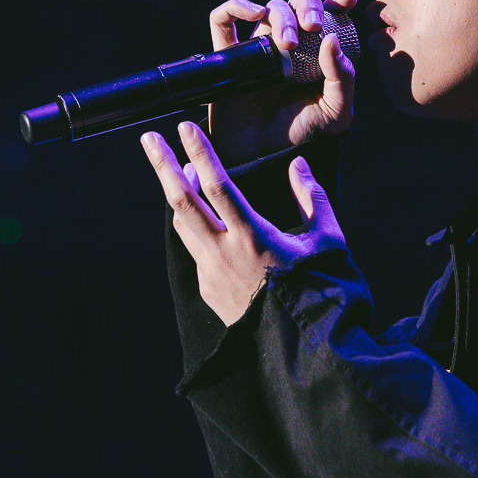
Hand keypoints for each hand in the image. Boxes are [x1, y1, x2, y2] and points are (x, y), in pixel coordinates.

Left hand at [142, 120, 346, 324]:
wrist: (304, 350)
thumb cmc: (322, 293)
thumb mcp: (328, 243)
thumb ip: (313, 200)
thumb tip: (298, 165)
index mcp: (253, 237)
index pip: (217, 186)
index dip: (200, 153)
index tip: (183, 127)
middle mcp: (223, 254)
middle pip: (182, 202)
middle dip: (163, 167)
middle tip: (149, 139)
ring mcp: (211, 274)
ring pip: (183, 225)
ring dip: (177, 194)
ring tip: (179, 169)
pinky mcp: (208, 290)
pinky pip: (194, 249)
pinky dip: (193, 225)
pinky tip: (202, 215)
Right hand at [206, 0, 356, 164]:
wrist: (258, 152)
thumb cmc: (298, 131)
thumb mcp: (335, 112)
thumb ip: (343, 79)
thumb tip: (331, 39)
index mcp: (317, 52)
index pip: (329, 14)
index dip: (336, 0)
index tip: (345, 1)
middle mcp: (289, 42)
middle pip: (299, 3)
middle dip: (308, 6)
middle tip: (313, 27)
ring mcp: (258, 45)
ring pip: (269, 7)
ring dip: (281, 15)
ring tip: (287, 43)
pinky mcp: (229, 53)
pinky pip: (223, 19)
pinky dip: (236, 6)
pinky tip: (254, 15)